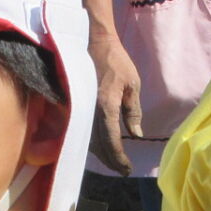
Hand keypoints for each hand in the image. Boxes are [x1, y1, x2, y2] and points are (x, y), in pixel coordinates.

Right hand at [88, 27, 143, 175]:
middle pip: (98, 145)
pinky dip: (92, 142)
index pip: (111, 140)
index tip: (128, 169)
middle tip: (122, 170)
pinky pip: (81, 130)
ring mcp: (79, 107)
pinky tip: (101, 146)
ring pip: (88, 140)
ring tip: (114, 161)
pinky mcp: (73, 104)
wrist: (91, 41)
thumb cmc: (115, 61)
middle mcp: (89, 110)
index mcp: (106, 105)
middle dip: (111, 161)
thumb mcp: (132, 84)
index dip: (119, 158)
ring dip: (101, 154)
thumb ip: (133, 111)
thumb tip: (136, 135)